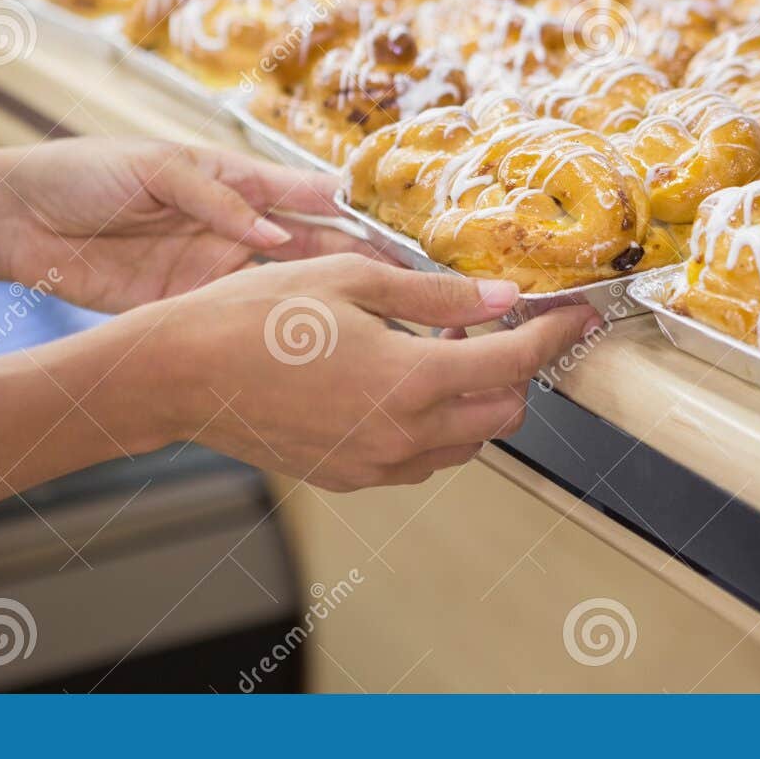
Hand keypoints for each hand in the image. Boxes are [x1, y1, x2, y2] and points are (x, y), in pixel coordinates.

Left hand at [0, 138, 378, 311]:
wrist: (20, 219)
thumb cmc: (87, 172)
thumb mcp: (156, 170)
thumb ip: (218, 201)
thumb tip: (276, 235)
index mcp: (233, 181)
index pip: (306, 195)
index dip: (352, 211)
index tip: (400, 229)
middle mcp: (235, 227)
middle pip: (314, 246)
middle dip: (362, 263)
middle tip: (413, 286)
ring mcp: (215, 270)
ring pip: (289, 288)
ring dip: (332, 302)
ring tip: (381, 322)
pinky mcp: (189, 306)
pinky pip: (243, 319)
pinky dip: (280, 333)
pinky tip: (317, 350)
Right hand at [98, 254, 601, 490]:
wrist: (181, 375)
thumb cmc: (254, 317)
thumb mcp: (352, 281)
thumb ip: (436, 296)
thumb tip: (500, 297)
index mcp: (410, 381)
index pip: (516, 363)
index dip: (557, 336)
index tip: (578, 316)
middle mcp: (403, 435)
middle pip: (504, 411)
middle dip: (516, 368)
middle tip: (496, 324)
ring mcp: (377, 465)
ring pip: (467, 442)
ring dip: (474, 398)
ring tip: (440, 348)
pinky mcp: (353, 477)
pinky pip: (422, 458)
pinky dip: (435, 424)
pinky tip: (402, 382)